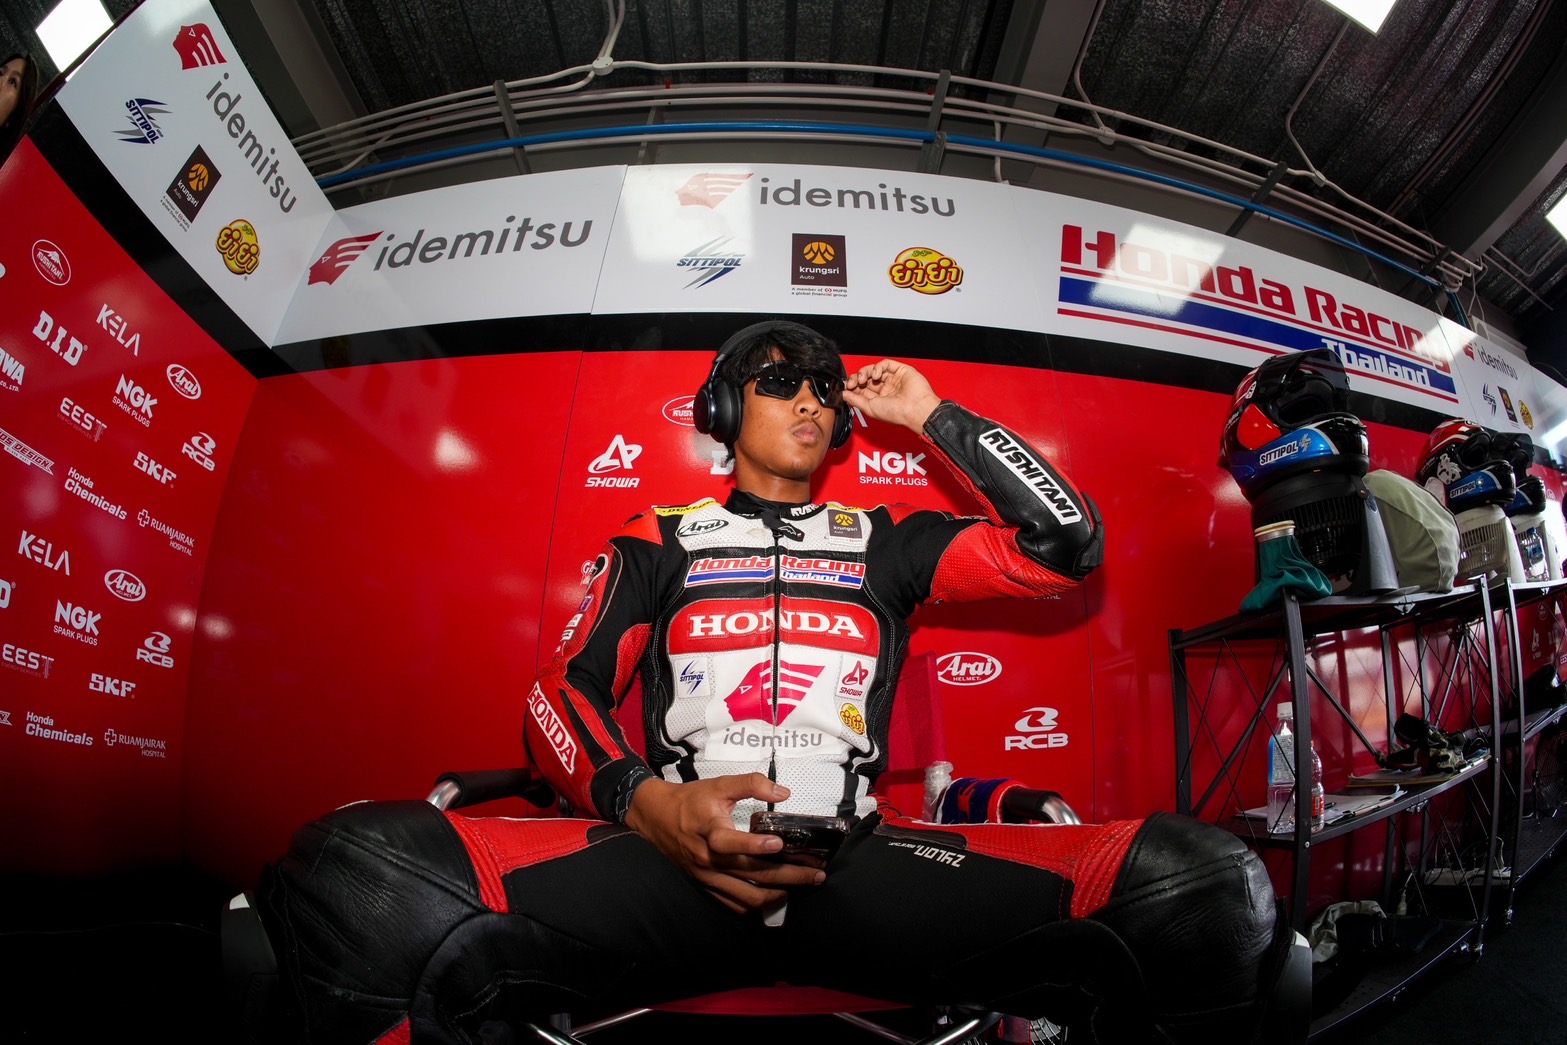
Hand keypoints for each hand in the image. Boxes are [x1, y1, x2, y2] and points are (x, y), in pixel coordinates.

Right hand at [625, 774, 826, 913]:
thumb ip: (751, 784)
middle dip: (788, 876)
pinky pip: (735, 905)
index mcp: (709, 832)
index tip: (778, 843)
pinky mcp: (706, 887)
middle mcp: (708, 859)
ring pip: (747, 897)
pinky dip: (757, 905)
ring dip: (778, 894)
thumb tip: (783, 792)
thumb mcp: (719, 785)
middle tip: (816, 874)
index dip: (754, 845)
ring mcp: (708, 877)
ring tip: (802, 886)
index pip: (730, 843)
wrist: (655, 818)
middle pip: (751, 874)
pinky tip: (776, 896)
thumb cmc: (691, 800)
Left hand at [843, 360, 942, 432]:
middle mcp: (885, 389)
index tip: (845, 387)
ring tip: (862, 379)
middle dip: (856, 379)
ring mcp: (892, 379)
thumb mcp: (869, 408)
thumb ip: (855, 400)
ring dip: (864, 373)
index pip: (861, 390)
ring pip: (873, 370)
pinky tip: (876, 375)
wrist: (915, 408)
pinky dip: (877, 367)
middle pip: (866, 379)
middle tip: (852, 383)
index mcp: (879, 400)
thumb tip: (843, 394)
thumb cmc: (896, 413)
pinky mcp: (900, 370)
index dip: (852, 387)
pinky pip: (885, 364)